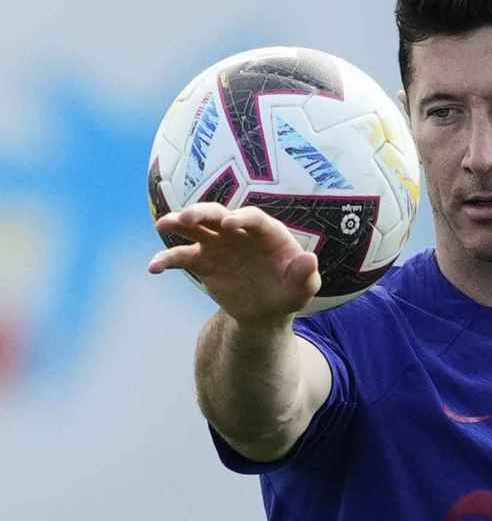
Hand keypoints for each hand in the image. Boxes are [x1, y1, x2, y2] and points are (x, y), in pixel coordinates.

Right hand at [148, 203, 320, 322]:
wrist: (267, 309)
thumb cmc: (289, 291)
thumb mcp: (304, 288)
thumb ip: (306, 275)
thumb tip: (309, 260)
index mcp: (266, 233)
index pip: (253, 218)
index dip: (241, 218)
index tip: (228, 222)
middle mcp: (238, 232)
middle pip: (217, 214)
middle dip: (202, 212)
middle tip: (187, 217)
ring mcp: (218, 244)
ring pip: (194, 227)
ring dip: (178, 223)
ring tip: (163, 225)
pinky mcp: (202, 262)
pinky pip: (181, 257)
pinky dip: (166, 260)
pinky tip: (153, 268)